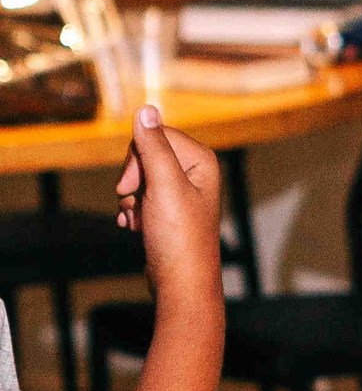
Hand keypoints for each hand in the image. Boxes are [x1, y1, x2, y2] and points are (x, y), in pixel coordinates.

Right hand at [115, 107, 222, 306]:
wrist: (180, 281)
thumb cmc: (177, 235)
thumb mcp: (163, 185)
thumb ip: (154, 146)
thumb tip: (146, 109)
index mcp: (202, 159)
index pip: (154, 134)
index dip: (136, 158)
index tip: (134, 184)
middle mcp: (196, 172)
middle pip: (145, 154)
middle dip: (132, 179)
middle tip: (136, 203)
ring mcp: (183, 191)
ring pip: (139, 177)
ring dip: (131, 198)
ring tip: (142, 221)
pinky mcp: (170, 209)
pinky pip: (140, 196)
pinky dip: (133, 211)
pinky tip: (137, 228)